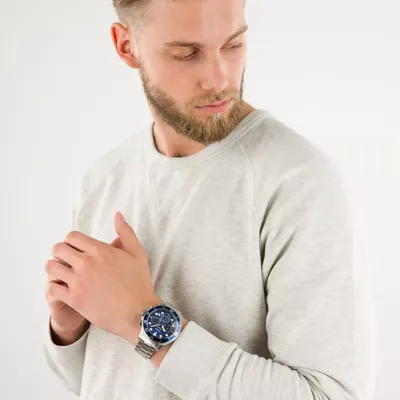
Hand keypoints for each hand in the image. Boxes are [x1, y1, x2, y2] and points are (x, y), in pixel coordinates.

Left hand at [45, 211, 160, 343]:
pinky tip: (63, 288)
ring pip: (51, 267)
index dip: (72, 240)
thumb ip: (126, 232)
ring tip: (63, 272)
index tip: (76, 248)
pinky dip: (54, 286)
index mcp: (100, 250)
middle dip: (61, 252)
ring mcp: (78, 282)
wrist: (138, 313)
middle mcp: (86, 263)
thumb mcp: (137, 253)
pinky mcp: (74, 299)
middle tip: (68, 259)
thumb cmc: (139, 283)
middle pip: (58, 249)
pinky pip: (52, 288)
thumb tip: (118, 215)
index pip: (72, 236)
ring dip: (55, 268)